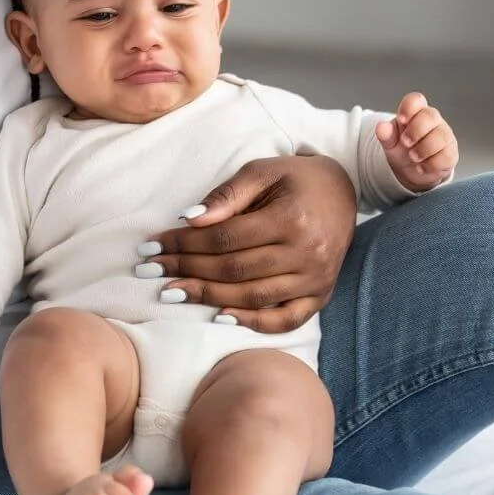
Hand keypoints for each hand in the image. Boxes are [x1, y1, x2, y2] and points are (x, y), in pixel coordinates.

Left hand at [142, 154, 355, 332]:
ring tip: (172, 292)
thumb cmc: (295, 178)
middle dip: (187, 269)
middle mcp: (307, 253)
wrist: (342, 190)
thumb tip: (190, 220)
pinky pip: (286, 319)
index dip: (185, 243)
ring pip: (253, 297)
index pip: (225, 238)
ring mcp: (316, 278)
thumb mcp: (262, 171)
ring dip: (208, 297)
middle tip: (151, 270)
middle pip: (234, 270)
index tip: (152, 245)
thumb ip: (227, 195)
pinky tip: (220, 317)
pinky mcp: (321, 295)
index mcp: (291, 218)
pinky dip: (253, 323)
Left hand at [375, 92, 457, 191]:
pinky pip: (447, 155)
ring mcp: (444, 136)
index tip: (401, 120)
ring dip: (424, 148)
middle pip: (430, 115)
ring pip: (441, 136)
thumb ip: (386, 134)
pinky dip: (431, 164)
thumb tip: (381, 127)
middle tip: (405, 143)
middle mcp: (433, 121)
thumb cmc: (403, 149)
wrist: (413, 170)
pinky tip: (421, 167)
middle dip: (416, 130)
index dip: (409, 107)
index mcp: (416, 113)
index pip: (416, 100)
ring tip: (412, 157)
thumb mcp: (390, 142)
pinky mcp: (450, 153)